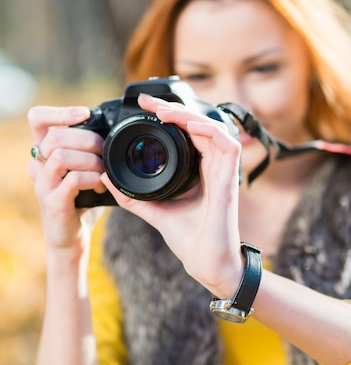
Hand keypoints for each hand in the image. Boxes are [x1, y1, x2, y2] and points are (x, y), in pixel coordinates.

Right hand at [27, 105, 105, 249]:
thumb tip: (114, 128)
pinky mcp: (53, 202)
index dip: (60, 111)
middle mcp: (37, 165)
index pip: (37, 118)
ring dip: (90, 160)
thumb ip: (90, 149)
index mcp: (43, 152)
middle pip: (55, 136)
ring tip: (103, 171)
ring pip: (61, 155)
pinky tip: (101, 186)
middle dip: (87, 139)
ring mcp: (42, 184)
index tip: (85, 114)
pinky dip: (92, 179)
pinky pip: (72, 180)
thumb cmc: (81, 200)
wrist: (72, 237)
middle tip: (104, 152)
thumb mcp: (84, 169)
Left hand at [101, 94, 244, 296]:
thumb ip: (133, 195)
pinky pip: (227, 144)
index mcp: (198, 171)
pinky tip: (188, 126)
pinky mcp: (230, 178)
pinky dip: (209, 131)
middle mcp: (212, 167)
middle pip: (198, 125)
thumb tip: (106, 178)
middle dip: (175, 108)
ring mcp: (223, 171)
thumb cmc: (188, 240)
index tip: (144, 107)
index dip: (169, 116)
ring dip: (189, 116)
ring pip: (212, 128)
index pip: (186, 133)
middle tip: (149, 102)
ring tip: (164, 111)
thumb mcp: (153, 210)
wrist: (206, 263)